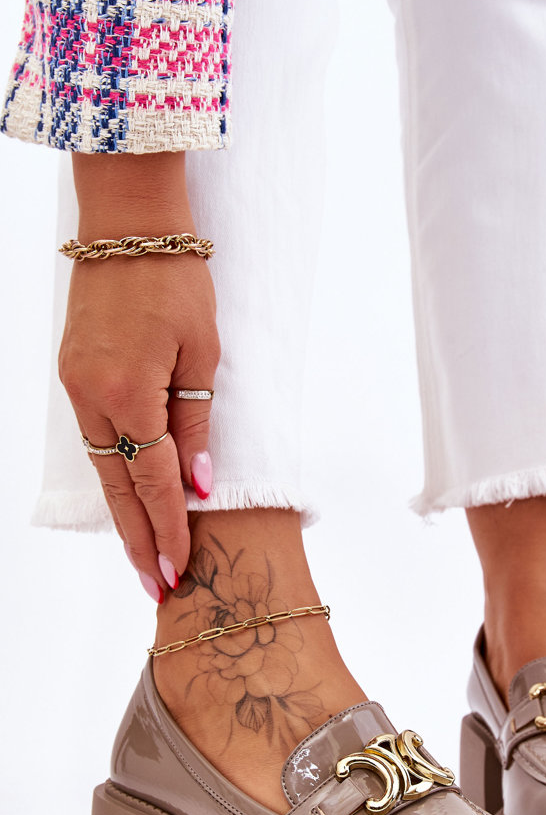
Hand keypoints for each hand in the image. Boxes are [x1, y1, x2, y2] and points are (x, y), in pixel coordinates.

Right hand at [58, 152, 220, 599]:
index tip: (177, 572)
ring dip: (123, 514)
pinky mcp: (73, 376)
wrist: (128, 226)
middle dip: (138, 540)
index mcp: (129, 392)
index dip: (167, 530)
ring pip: (102, 468)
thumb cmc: (178, 282)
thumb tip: (197, 487)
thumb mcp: (203, 355)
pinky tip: (127, 499)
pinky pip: (94, 439)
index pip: (153, 481)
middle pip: (118, 488)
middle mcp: (92, 397)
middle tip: (156, 588)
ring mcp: (75, 387)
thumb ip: (195, 425)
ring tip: (142, 556)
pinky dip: (112, 475)